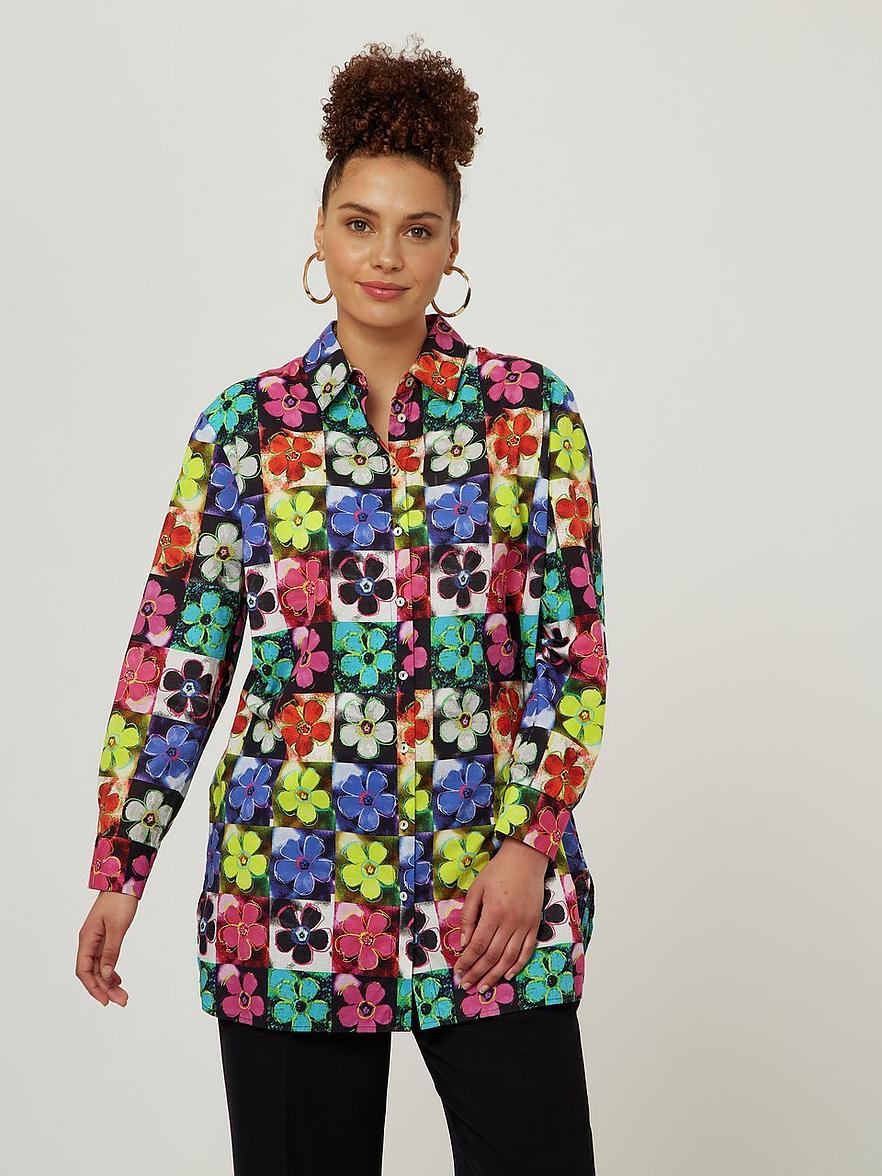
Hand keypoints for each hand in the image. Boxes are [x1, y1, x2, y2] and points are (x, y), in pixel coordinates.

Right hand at [76, 891, 137, 1006]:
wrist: (123, 882)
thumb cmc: (119, 902)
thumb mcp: (117, 928)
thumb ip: (111, 952)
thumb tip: (106, 975)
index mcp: (86, 939)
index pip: (84, 970)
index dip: (93, 987)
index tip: (105, 1000)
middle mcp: (88, 941)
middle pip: (92, 972)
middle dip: (104, 989)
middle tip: (121, 1001)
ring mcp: (96, 940)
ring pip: (99, 967)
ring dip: (109, 982)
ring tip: (123, 995)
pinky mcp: (105, 937)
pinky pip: (104, 959)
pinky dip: (111, 971)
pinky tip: (118, 980)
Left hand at [453, 836, 548, 995]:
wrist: (526, 859)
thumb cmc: (498, 872)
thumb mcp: (476, 889)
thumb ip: (469, 916)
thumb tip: (464, 943)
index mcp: (494, 912)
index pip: (478, 945)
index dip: (467, 962)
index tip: (458, 973)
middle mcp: (511, 922)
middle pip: (492, 956)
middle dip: (477, 973)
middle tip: (466, 986)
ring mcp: (525, 925)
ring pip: (509, 958)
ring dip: (495, 975)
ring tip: (484, 987)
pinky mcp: (535, 925)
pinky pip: (527, 951)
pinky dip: (518, 965)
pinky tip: (508, 975)